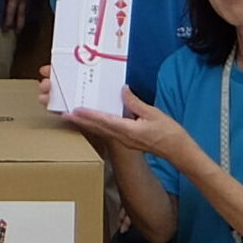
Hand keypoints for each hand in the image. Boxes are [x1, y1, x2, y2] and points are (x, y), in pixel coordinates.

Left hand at [0, 0, 39, 30]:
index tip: (6, 30)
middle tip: (18, 32)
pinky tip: (26, 2)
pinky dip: (28, 4)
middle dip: (19, 24)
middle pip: (22, 15)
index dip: (8, 23)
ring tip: (22, 19)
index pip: (10, 13)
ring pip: (27, 7)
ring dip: (24, 15)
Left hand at [66, 87, 189, 159]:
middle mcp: (123, 138)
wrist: (178, 151)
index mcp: (128, 130)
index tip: (75, 111)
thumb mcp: (153, 113)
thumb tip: (123, 90)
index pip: (104, 121)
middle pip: (98, 128)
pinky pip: (109, 133)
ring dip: (87, 125)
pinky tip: (94, 122)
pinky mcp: (128, 142)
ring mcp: (125, 142)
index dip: (88, 116)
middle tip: (64, 114)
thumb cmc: (169, 133)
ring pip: (102, 132)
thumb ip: (135, 103)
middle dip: (81, 121)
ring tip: (74, 118)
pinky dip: (99, 127)